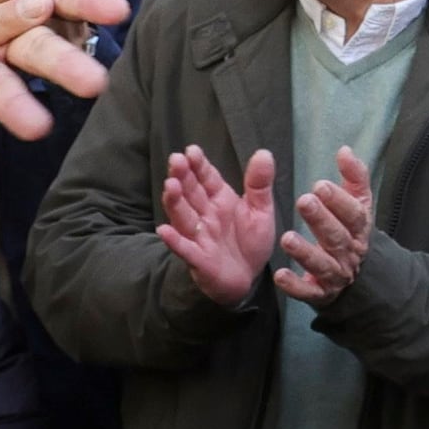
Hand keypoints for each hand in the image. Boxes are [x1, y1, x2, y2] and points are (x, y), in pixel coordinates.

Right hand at [156, 141, 278, 306]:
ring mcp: (199, 236)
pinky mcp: (199, 259)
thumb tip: (264, 153)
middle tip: (176, 160)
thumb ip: (260, 184)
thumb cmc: (250, 241)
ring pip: (183, 216)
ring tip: (170, 185)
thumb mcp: (261, 210)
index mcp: (220, 199)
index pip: (207, 178)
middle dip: (183, 176)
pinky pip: (185, 249)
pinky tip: (164, 231)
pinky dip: (175, 241)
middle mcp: (205, 214)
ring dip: (175, 202)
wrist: (249, 278)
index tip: (191, 150)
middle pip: (191, 193)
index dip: (199, 165)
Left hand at [278, 145, 374, 303]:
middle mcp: (350, 253)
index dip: (339, 201)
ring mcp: (336, 275)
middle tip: (303, 201)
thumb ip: (353, 177)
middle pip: (337, 237)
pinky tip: (280, 275)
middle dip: (321, 220)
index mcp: (359, 229)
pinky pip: (309, 292)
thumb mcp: (357, 204)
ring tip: (287, 238)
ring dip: (305, 252)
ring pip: (323, 265)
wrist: (357, 277)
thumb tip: (345, 150)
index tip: (320, 186)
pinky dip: (295, 286)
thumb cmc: (351, 232)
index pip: (354, 215)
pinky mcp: (321, 294)